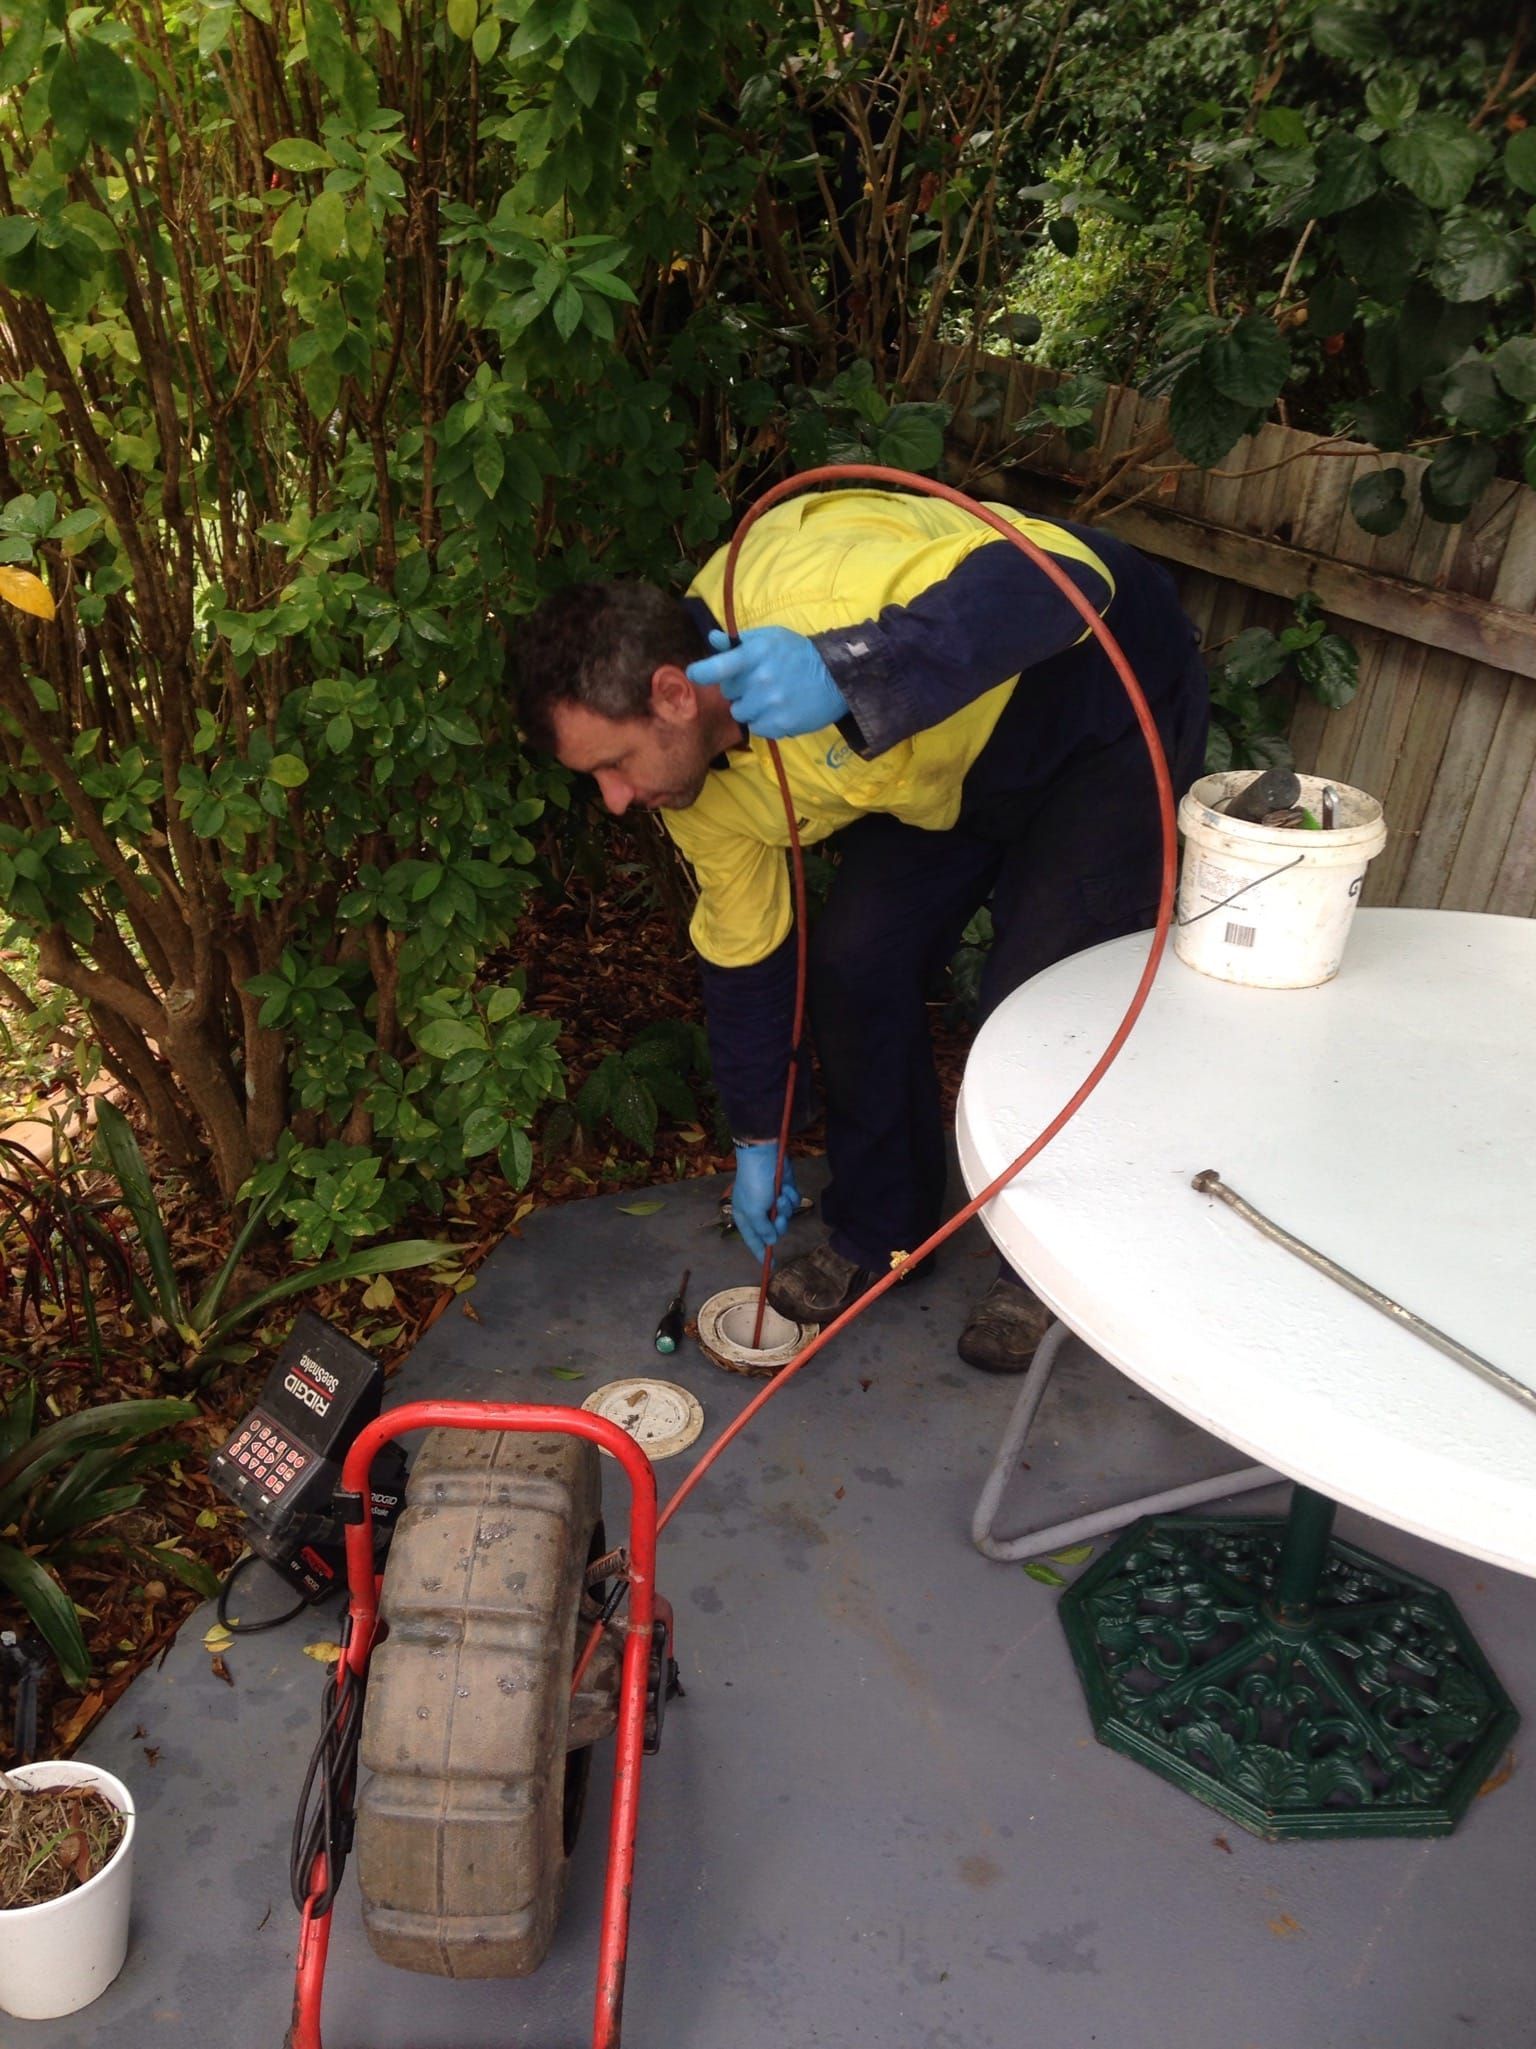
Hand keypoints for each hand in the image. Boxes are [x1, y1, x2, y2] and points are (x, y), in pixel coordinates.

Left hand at [686, 627, 847, 739]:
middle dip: (739, 688)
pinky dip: (764, 721)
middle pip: (729, 693)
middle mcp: (760, 680)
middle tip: (758, 682)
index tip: (694, 674)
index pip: (717, 667)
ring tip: (769, 697)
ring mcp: (770, 704)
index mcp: (755, 655)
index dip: (701, 672)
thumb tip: (713, 639)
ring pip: (740, 713)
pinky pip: (756, 728)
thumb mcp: (770, 638)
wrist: (836, 677)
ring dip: (750, 707)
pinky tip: (779, 709)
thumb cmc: (798, 653)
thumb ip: (739, 641)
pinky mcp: (780, 724)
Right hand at [731, 1143, 800, 1261]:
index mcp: (745, 1217)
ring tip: (781, 1195)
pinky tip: (785, 1187)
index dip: (761, 1254)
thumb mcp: (754, 1211)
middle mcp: (759, 1211)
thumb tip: (771, 1241)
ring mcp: (772, 1201)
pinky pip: (792, 1202)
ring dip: (785, 1207)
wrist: (765, 1155)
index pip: (753, 1241)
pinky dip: (791, 1196)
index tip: (770, 1268)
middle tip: (779, 1216)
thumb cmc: (754, 1184)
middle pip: (774, 1230)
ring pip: (785, 1216)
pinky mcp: (784, 1190)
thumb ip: (763, 1229)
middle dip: (779, 1224)